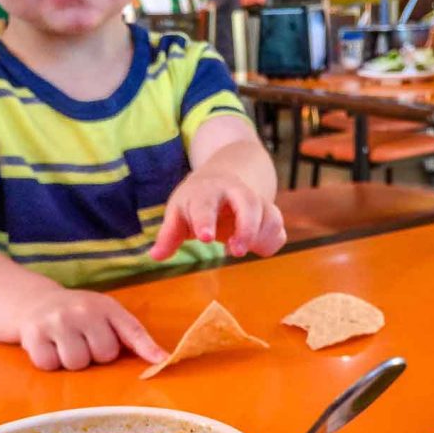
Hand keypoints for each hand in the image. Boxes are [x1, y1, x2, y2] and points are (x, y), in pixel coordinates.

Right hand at [18, 288, 166, 371]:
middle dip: (94, 355)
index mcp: (105, 306)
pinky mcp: (33, 334)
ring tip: (65, 345)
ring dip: (71, 361)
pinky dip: (49, 361)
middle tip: (83, 341)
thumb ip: (132, 336)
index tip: (161, 360)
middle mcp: (82, 310)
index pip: (131, 329)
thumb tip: (163, 358)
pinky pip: (50, 364)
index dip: (146, 347)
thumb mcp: (105, 315)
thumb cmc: (78, 315)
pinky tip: (49, 346)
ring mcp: (57, 320)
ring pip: (77, 363)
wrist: (33, 301)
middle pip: (103, 354)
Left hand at [149, 171, 285, 260]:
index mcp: (206, 191)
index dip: (205, 220)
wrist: (225, 175)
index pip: (206, 204)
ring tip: (244, 251)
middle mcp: (235, 192)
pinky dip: (271, 242)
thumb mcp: (178, 211)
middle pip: (249, 203)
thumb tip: (155, 256)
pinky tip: (258, 250)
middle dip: (246, 228)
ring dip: (261, 237)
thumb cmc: (197, 199)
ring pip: (269, 215)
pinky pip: (278, 228)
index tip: (205, 238)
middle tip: (236, 251)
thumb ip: (169, 235)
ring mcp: (255, 202)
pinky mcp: (268, 214)